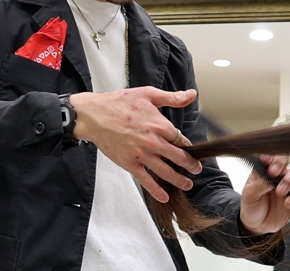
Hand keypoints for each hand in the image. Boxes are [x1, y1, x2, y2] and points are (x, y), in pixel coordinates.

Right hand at [69, 86, 202, 202]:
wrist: (93, 115)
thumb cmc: (118, 103)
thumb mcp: (147, 94)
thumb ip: (172, 98)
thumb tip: (191, 95)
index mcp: (159, 125)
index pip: (181, 139)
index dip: (188, 146)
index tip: (191, 150)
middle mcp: (153, 142)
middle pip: (179, 158)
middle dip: (190, 165)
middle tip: (196, 169)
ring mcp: (142, 155)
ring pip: (166, 172)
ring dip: (179, 180)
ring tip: (187, 184)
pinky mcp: (130, 164)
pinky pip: (146, 181)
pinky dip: (156, 190)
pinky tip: (164, 196)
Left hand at [239, 155, 289, 234]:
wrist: (259, 225)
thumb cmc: (251, 206)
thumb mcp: (249, 195)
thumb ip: (259, 185)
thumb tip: (270, 177)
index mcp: (262, 170)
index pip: (269, 157)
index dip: (271, 158)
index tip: (269, 165)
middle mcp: (276, 174)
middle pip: (284, 160)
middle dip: (281, 164)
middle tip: (274, 173)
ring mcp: (287, 184)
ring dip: (289, 181)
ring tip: (280, 193)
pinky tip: (287, 204)